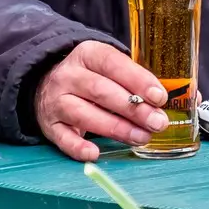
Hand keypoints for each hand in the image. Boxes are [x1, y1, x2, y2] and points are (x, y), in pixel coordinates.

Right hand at [33, 40, 168, 160]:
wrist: (47, 85)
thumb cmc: (91, 77)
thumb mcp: (109, 68)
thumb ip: (133, 82)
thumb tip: (162, 102)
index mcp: (87, 54)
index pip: (113, 63)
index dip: (138, 80)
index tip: (159, 97)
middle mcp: (68, 76)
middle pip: (101, 91)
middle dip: (133, 108)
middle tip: (157, 122)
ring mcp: (56, 101)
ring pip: (84, 114)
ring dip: (116, 128)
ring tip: (142, 137)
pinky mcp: (50, 125)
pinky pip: (63, 138)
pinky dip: (78, 147)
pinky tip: (95, 153)